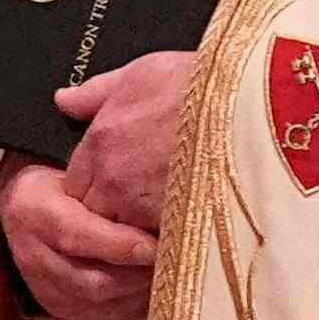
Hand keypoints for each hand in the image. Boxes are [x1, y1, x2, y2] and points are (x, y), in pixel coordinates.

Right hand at [0, 157, 160, 319]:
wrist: (23, 216)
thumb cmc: (59, 192)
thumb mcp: (78, 180)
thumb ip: (107, 197)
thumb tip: (156, 212)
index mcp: (35, 215)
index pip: (80, 237)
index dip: (123, 246)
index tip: (159, 246)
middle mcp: (33, 257)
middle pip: (93, 280)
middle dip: (138, 275)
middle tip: (169, 263)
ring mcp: (43, 287)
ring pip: (98, 301)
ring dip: (136, 292)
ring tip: (162, 276)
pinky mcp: (56, 306)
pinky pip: (99, 316)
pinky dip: (128, 306)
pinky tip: (145, 291)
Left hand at [53, 45, 192, 236]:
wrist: (253, 105)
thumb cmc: (201, 85)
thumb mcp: (142, 73)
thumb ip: (96, 93)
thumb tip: (65, 100)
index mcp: (101, 144)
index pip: (74, 183)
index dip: (93, 185)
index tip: (113, 183)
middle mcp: (114, 182)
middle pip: (94, 215)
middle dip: (110, 213)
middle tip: (139, 202)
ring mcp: (143, 209)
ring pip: (124, 235)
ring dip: (137, 230)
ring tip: (163, 216)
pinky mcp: (174, 228)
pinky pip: (158, 246)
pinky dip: (166, 241)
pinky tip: (183, 226)